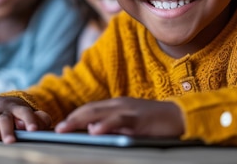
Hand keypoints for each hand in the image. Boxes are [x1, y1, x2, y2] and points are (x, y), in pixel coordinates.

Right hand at [0, 96, 51, 142]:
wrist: (6, 103)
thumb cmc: (20, 115)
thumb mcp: (33, 117)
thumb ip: (40, 120)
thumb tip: (42, 125)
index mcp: (17, 108)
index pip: (25, 112)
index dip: (29, 120)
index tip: (32, 130)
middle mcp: (1, 105)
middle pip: (2, 117)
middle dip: (5, 129)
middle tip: (9, 141)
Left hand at [55, 97, 184, 137]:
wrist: (180, 116)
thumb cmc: (155, 122)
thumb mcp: (129, 123)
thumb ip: (113, 126)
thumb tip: (92, 131)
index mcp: (116, 105)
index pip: (89, 109)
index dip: (74, 117)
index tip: (61, 126)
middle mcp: (119, 104)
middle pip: (89, 110)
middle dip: (71, 119)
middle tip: (57, 129)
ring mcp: (128, 110)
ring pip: (98, 113)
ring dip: (79, 121)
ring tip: (65, 129)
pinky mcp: (138, 118)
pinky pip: (119, 121)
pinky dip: (105, 125)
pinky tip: (94, 131)